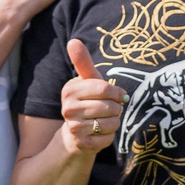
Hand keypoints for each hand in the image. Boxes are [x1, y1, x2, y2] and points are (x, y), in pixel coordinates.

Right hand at [59, 39, 125, 156]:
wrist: (75, 134)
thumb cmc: (86, 102)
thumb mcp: (86, 81)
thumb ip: (83, 62)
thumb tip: (73, 41)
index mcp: (69, 90)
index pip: (105, 88)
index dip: (117, 93)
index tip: (117, 95)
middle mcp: (68, 108)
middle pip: (110, 106)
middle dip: (116, 109)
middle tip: (110, 110)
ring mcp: (74, 128)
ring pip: (112, 123)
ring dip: (114, 122)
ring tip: (105, 120)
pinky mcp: (83, 144)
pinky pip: (109, 138)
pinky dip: (110, 136)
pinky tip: (100, 133)